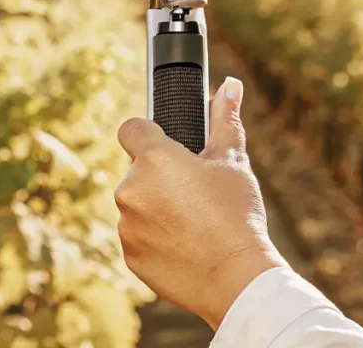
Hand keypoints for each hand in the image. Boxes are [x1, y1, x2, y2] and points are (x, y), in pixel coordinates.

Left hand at [114, 77, 288, 329]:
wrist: (235, 277)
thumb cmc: (236, 214)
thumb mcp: (232, 162)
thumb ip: (225, 119)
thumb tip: (230, 85)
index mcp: (153, 158)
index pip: (132, 129)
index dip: (148, 134)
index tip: (167, 146)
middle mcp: (130, 188)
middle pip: (137, 172)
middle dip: (160, 178)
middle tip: (195, 194)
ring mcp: (126, 224)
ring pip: (137, 206)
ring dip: (156, 210)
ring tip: (194, 224)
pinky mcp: (129, 254)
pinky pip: (137, 238)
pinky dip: (155, 239)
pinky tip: (186, 245)